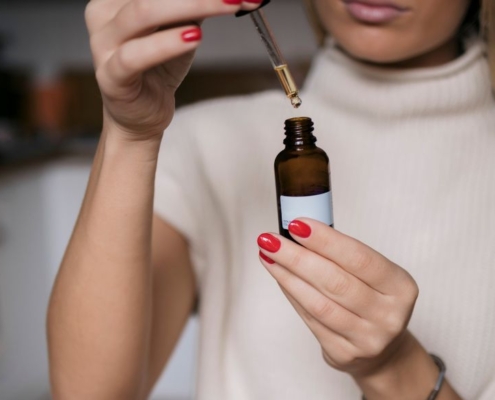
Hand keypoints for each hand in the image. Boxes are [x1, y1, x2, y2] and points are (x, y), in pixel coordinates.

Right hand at [86, 0, 262, 140]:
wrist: (141, 116)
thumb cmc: (158, 69)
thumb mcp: (180, 28)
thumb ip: (194, 6)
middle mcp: (104, 15)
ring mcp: (103, 45)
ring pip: (143, 13)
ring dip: (190, 6)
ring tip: (226, 6)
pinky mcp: (111, 75)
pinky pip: (137, 55)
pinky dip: (167, 43)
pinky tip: (195, 37)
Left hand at [257, 218, 418, 378]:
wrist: (383, 350)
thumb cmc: (371, 300)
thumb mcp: (373, 275)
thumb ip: (341, 255)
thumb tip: (299, 230)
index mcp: (401, 286)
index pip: (359, 258)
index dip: (326, 240)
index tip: (297, 224)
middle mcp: (388, 315)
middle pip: (335, 281)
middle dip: (297, 257)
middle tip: (271, 239)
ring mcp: (367, 339)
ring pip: (319, 303)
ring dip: (288, 276)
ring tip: (269, 255)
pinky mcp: (344, 354)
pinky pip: (310, 320)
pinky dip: (292, 294)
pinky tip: (280, 277)